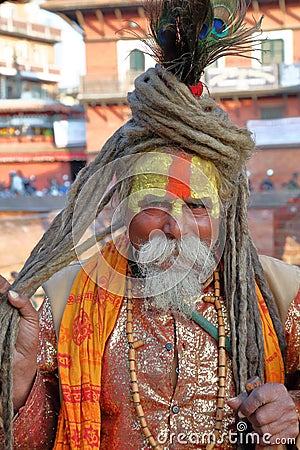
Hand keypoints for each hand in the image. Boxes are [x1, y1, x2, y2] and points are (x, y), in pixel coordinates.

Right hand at [0, 275, 38, 411]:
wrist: (21, 361)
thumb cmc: (28, 339)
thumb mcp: (32, 318)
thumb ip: (24, 303)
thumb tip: (11, 293)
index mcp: (10, 303)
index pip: (3, 287)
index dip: (2, 283)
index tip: (3, 284)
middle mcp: (1, 308)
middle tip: (2, 290)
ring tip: (2, 304)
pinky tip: (1, 317)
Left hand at [228, 382, 298, 447]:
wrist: (285, 405)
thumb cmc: (266, 398)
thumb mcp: (254, 393)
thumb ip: (242, 398)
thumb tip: (230, 402)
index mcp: (276, 389)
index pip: (258, 397)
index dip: (246, 406)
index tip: (241, 412)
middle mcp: (286, 403)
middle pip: (260, 417)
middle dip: (251, 419)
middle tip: (251, 416)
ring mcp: (290, 418)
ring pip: (265, 431)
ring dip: (256, 428)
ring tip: (258, 422)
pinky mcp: (292, 431)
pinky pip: (271, 440)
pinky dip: (262, 438)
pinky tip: (261, 431)